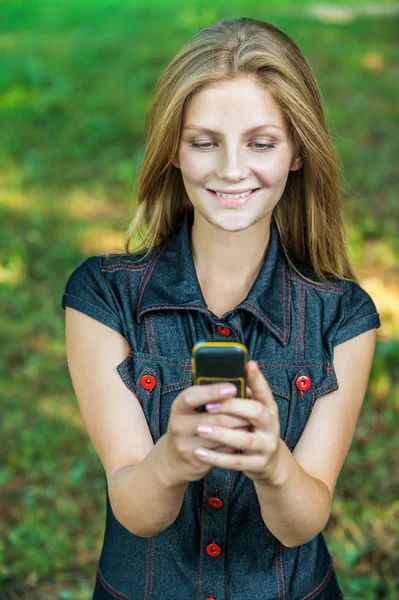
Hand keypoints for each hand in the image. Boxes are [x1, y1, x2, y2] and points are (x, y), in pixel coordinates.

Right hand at [162, 382, 250, 485]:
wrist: (173, 459)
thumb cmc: (189, 425)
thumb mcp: (190, 409)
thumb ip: (207, 396)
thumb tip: (235, 383)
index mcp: (179, 407)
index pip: (192, 396)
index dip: (213, 392)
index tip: (232, 388)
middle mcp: (179, 425)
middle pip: (215, 418)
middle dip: (238, 413)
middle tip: (255, 409)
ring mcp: (186, 445)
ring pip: (222, 435)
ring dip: (240, 428)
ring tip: (251, 422)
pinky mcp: (197, 461)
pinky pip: (223, 451)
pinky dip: (235, 444)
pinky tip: (241, 439)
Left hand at [187, 361, 281, 482]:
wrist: (268, 463)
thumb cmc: (251, 428)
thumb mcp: (250, 411)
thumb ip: (238, 396)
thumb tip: (217, 378)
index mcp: (268, 407)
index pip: (264, 389)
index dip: (257, 378)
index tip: (248, 364)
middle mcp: (271, 424)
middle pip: (256, 412)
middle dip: (232, 407)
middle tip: (209, 406)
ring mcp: (267, 445)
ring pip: (245, 439)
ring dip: (221, 433)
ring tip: (200, 429)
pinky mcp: (258, 464)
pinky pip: (236, 462)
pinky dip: (217, 458)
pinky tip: (199, 452)